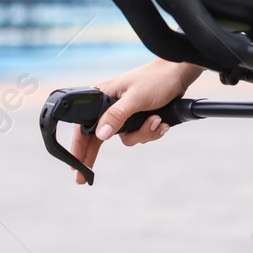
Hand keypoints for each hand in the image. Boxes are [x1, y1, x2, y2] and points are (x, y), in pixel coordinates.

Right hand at [69, 58, 202, 184]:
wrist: (179, 75)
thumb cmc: (155, 79)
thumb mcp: (135, 98)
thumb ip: (117, 116)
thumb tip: (100, 135)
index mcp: (103, 95)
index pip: (85, 125)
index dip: (78, 146)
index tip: (74, 167)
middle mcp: (110, 105)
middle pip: (99, 136)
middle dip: (97, 154)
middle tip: (84, 177)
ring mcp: (125, 113)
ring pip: (126, 138)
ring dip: (143, 133)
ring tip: (156, 119)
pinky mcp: (138, 118)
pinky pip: (140, 135)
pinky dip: (151, 131)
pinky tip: (161, 122)